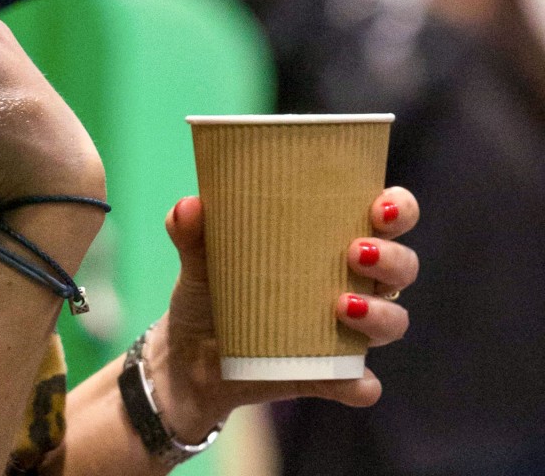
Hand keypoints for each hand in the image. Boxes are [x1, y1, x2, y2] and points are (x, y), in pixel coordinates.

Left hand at [152, 187, 419, 441]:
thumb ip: (191, 231)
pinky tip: (350, 380)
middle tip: (356, 253)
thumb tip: (188, 206)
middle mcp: (351, 285)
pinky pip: (358, 384)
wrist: (187, 357)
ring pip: (392, 322)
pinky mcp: (327, 376)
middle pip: (402, 268)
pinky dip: (358, 384)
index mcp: (330, 242)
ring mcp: (344, 333)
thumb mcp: (198, 260)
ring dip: (379, 314)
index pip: (386, 217)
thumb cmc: (209, 292)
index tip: (378, 205)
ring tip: (341, 306)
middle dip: (392, 259)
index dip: (397, 208)